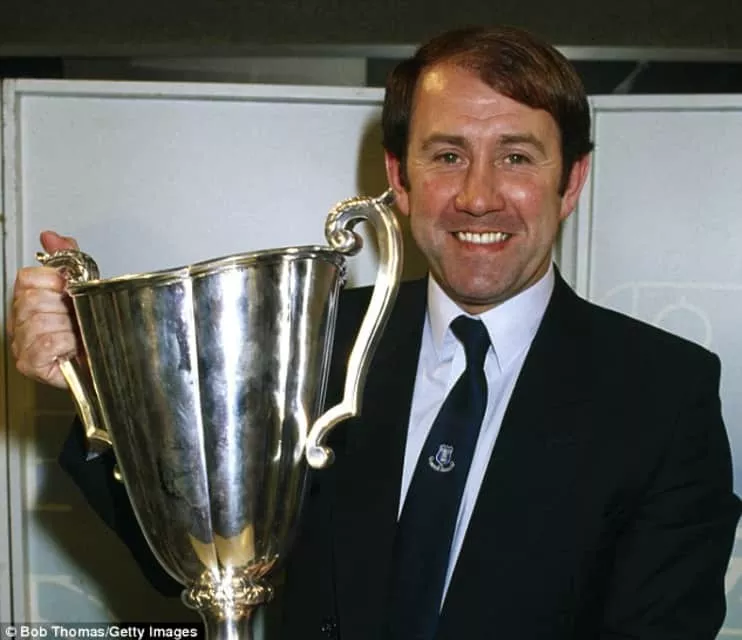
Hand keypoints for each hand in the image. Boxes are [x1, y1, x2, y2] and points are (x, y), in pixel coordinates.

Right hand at [9, 231, 80, 387]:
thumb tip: (52, 237)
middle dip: (62, 307)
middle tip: (74, 317)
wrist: (104, 360)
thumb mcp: (83, 288)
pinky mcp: (29, 363)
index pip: (26, 278)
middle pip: (32, 299)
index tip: (67, 291)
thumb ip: (68, 259)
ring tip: (75, 333)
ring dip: (66, 327)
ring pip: (39, 322)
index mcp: (27, 299)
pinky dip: (65, 343)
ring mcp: (21, 343)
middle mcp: (19, 320)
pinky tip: (71, 346)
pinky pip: (46, 343)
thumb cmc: (90, 327)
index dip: (53, 281)